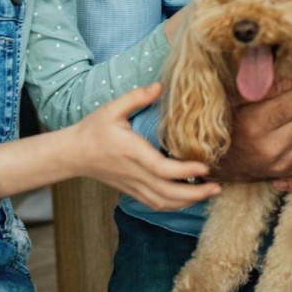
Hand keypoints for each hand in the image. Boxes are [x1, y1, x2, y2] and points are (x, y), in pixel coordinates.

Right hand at [71, 83, 221, 211]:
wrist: (73, 154)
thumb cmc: (93, 130)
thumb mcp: (112, 108)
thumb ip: (136, 97)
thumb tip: (160, 85)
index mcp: (132, 152)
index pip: (162, 168)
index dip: (185, 171)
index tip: (205, 167)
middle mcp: (134, 173)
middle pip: (168, 193)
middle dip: (195, 194)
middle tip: (217, 187)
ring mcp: (132, 185)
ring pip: (163, 203)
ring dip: (187, 202)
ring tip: (208, 194)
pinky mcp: (131, 190)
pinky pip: (155, 204)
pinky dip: (173, 205)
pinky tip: (187, 199)